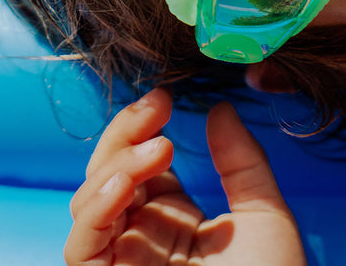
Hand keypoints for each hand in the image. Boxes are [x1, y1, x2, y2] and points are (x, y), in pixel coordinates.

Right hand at [64, 87, 306, 265]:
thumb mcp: (263, 215)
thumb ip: (240, 161)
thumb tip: (219, 108)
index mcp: (175, 222)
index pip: (143, 164)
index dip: (145, 126)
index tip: (165, 96)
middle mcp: (143, 240)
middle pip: (110, 174)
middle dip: (126, 133)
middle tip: (155, 105)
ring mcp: (123, 265)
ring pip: (90, 202)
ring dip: (116, 164)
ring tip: (158, 146)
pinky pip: (82, 246)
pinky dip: (96, 208)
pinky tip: (125, 182)